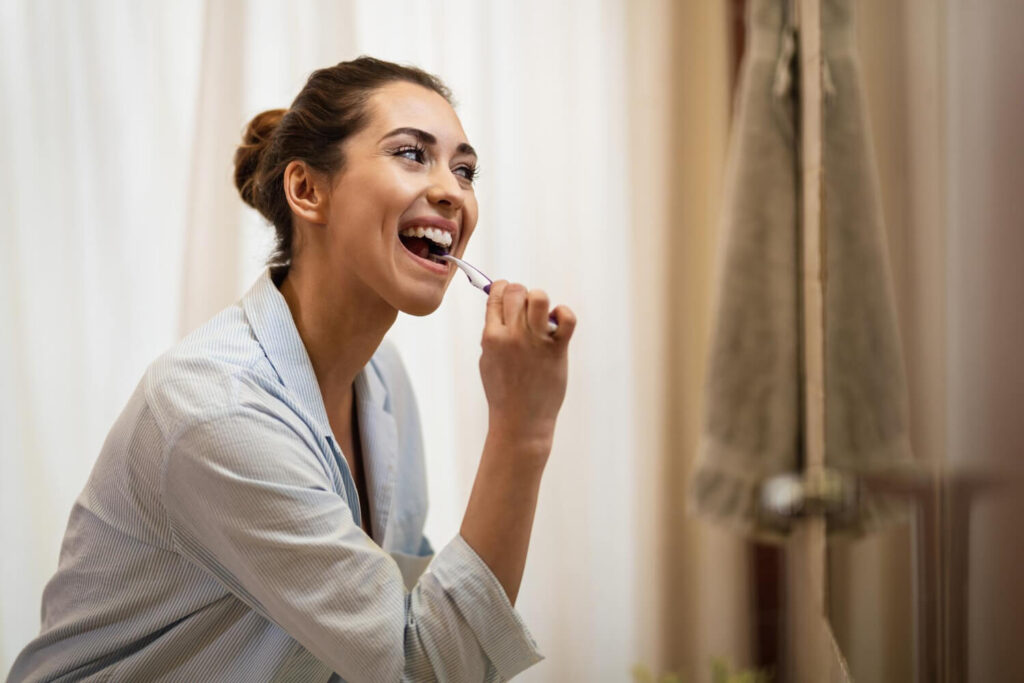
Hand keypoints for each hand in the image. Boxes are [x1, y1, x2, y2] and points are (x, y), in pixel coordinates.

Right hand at [478, 280, 576, 461]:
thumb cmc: (503, 392)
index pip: (496, 295)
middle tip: (525, 308)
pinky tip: (558, 322)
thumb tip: (499, 308)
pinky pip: (566, 318)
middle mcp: (512, 336)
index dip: (502, 288)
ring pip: (539, 297)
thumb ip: (492, 334)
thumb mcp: (487, 360)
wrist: (520, 421)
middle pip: (516, 291)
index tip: (507, 293)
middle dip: (520, 293)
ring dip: (540, 300)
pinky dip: (564, 313)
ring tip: (541, 315)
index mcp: (491, 337)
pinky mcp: (557, 350)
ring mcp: (536, 342)